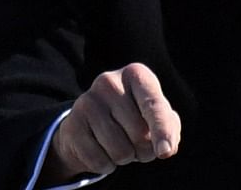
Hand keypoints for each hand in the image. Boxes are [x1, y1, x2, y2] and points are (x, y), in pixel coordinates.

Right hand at [41, 63, 181, 181]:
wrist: (91, 124)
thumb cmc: (134, 118)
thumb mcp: (155, 116)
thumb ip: (168, 128)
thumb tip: (165, 149)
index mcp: (135, 74)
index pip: (153, 105)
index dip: (162, 130)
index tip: (165, 152)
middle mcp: (109, 82)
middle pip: (139, 133)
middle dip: (145, 150)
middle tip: (139, 144)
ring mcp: (87, 102)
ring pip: (120, 150)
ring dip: (126, 158)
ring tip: (121, 145)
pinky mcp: (71, 125)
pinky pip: (99, 160)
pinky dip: (107, 165)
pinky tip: (103, 151)